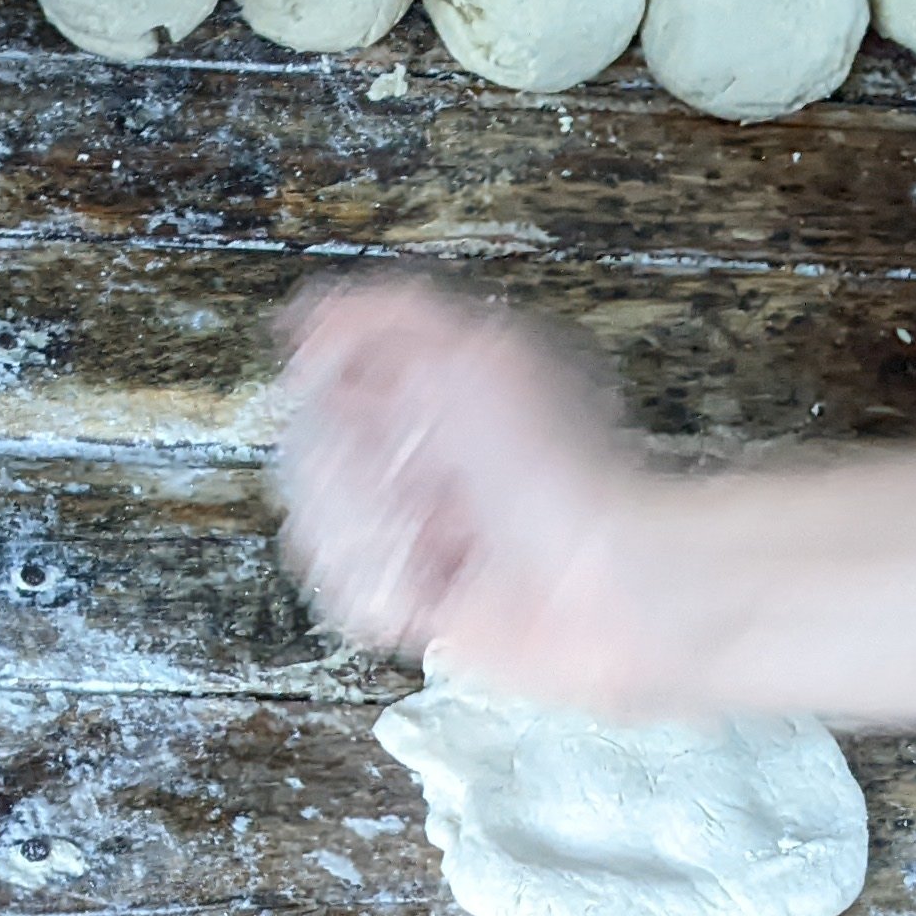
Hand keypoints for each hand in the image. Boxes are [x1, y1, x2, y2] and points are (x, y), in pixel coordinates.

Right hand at [274, 273, 690, 710]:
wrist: (606, 584)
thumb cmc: (559, 468)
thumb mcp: (478, 355)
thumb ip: (388, 316)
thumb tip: (310, 316)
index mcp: (438, 392)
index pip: (327, 376)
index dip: (326, 390)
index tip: (346, 401)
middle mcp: (421, 458)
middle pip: (310, 454)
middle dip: (349, 472)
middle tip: (412, 480)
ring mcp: (413, 529)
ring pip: (317, 526)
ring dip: (367, 532)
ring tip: (431, 538)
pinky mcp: (411, 599)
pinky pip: (342, 592)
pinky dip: (377, 589)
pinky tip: (428, 585)